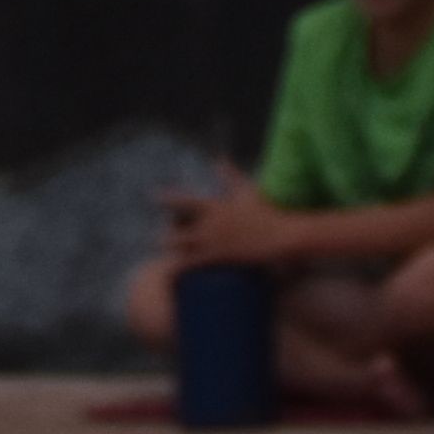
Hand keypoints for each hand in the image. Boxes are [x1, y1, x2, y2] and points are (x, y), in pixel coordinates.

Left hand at [157, 182, 283, 271]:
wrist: (280, 236)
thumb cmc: (266, 212)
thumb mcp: (246, 190)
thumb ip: (230, 174)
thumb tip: (219, 158)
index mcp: (214, 206)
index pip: (185, 200)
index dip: (168, 198)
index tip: (153, 196)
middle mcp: (209, 224)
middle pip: (176, 229)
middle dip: (167, 234)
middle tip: (162, 240)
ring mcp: (212, 241)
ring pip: (180, 248)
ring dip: (171, 252)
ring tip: (163, 259)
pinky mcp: (218, 258)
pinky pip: (191, 265)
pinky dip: (179, 269)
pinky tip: (169, 275)